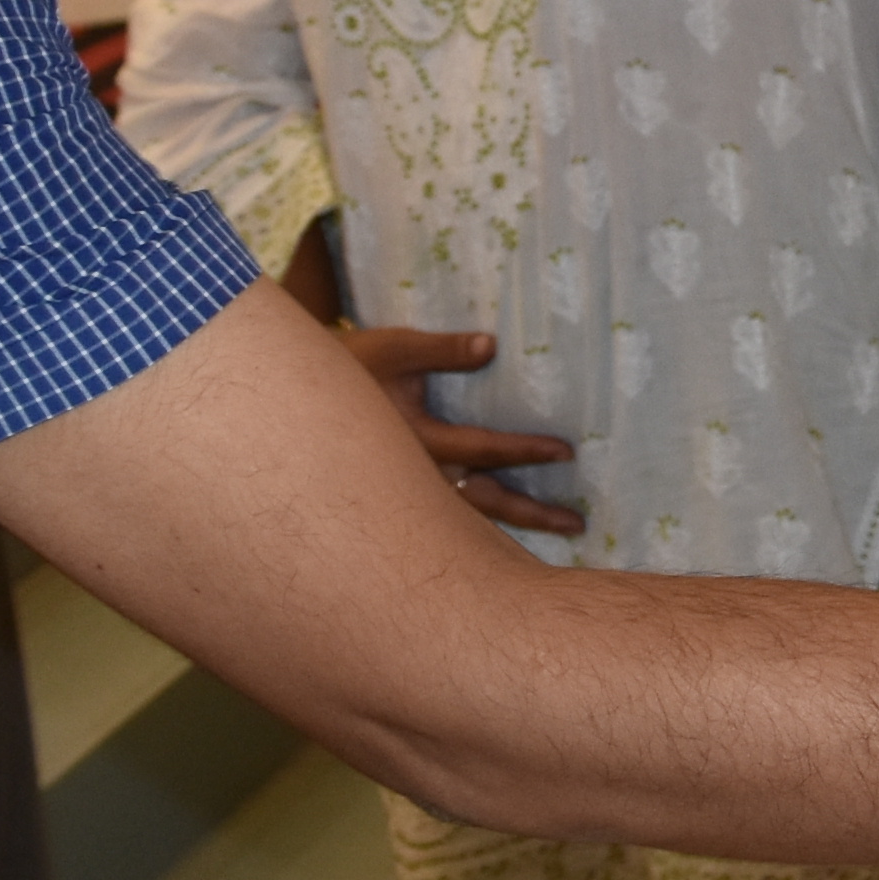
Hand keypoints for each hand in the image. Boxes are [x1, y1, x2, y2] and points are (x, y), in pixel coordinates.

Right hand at [332, 320, 581, 540]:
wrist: (300, 405)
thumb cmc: (349, 370)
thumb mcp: (393, 349)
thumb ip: (443, 350)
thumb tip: (491, 345)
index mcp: (418, 441)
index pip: (483, 451)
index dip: (526, 451)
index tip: (564, 452)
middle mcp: (418, 478)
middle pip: (485, 505)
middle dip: (532, 514)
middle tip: (578, 524)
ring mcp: (411, 495)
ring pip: (472, 520)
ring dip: (515, 527)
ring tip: (560, 533)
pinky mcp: (407, 497)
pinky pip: (455, 521)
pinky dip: (488, 530)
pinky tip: (514, 534)